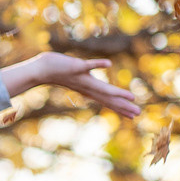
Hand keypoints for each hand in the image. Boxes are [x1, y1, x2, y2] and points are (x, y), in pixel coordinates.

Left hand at [2, 53, 140, 118]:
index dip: (120, 108)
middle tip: (138, 113)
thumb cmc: (60, 74)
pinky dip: (98, 64)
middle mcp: (86, 87)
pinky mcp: (75, 67)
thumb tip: (95, 91)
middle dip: (123, 106)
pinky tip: (109, 64)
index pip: (106, 101)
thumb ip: (87, 86)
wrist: (41, 70)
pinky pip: (87, 66)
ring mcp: (81, 78)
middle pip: (107, 98)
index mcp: (88, 90)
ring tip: (130, 96)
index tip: (133, 116)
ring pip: (101, 87)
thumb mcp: (77, 82)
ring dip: (115, 92)